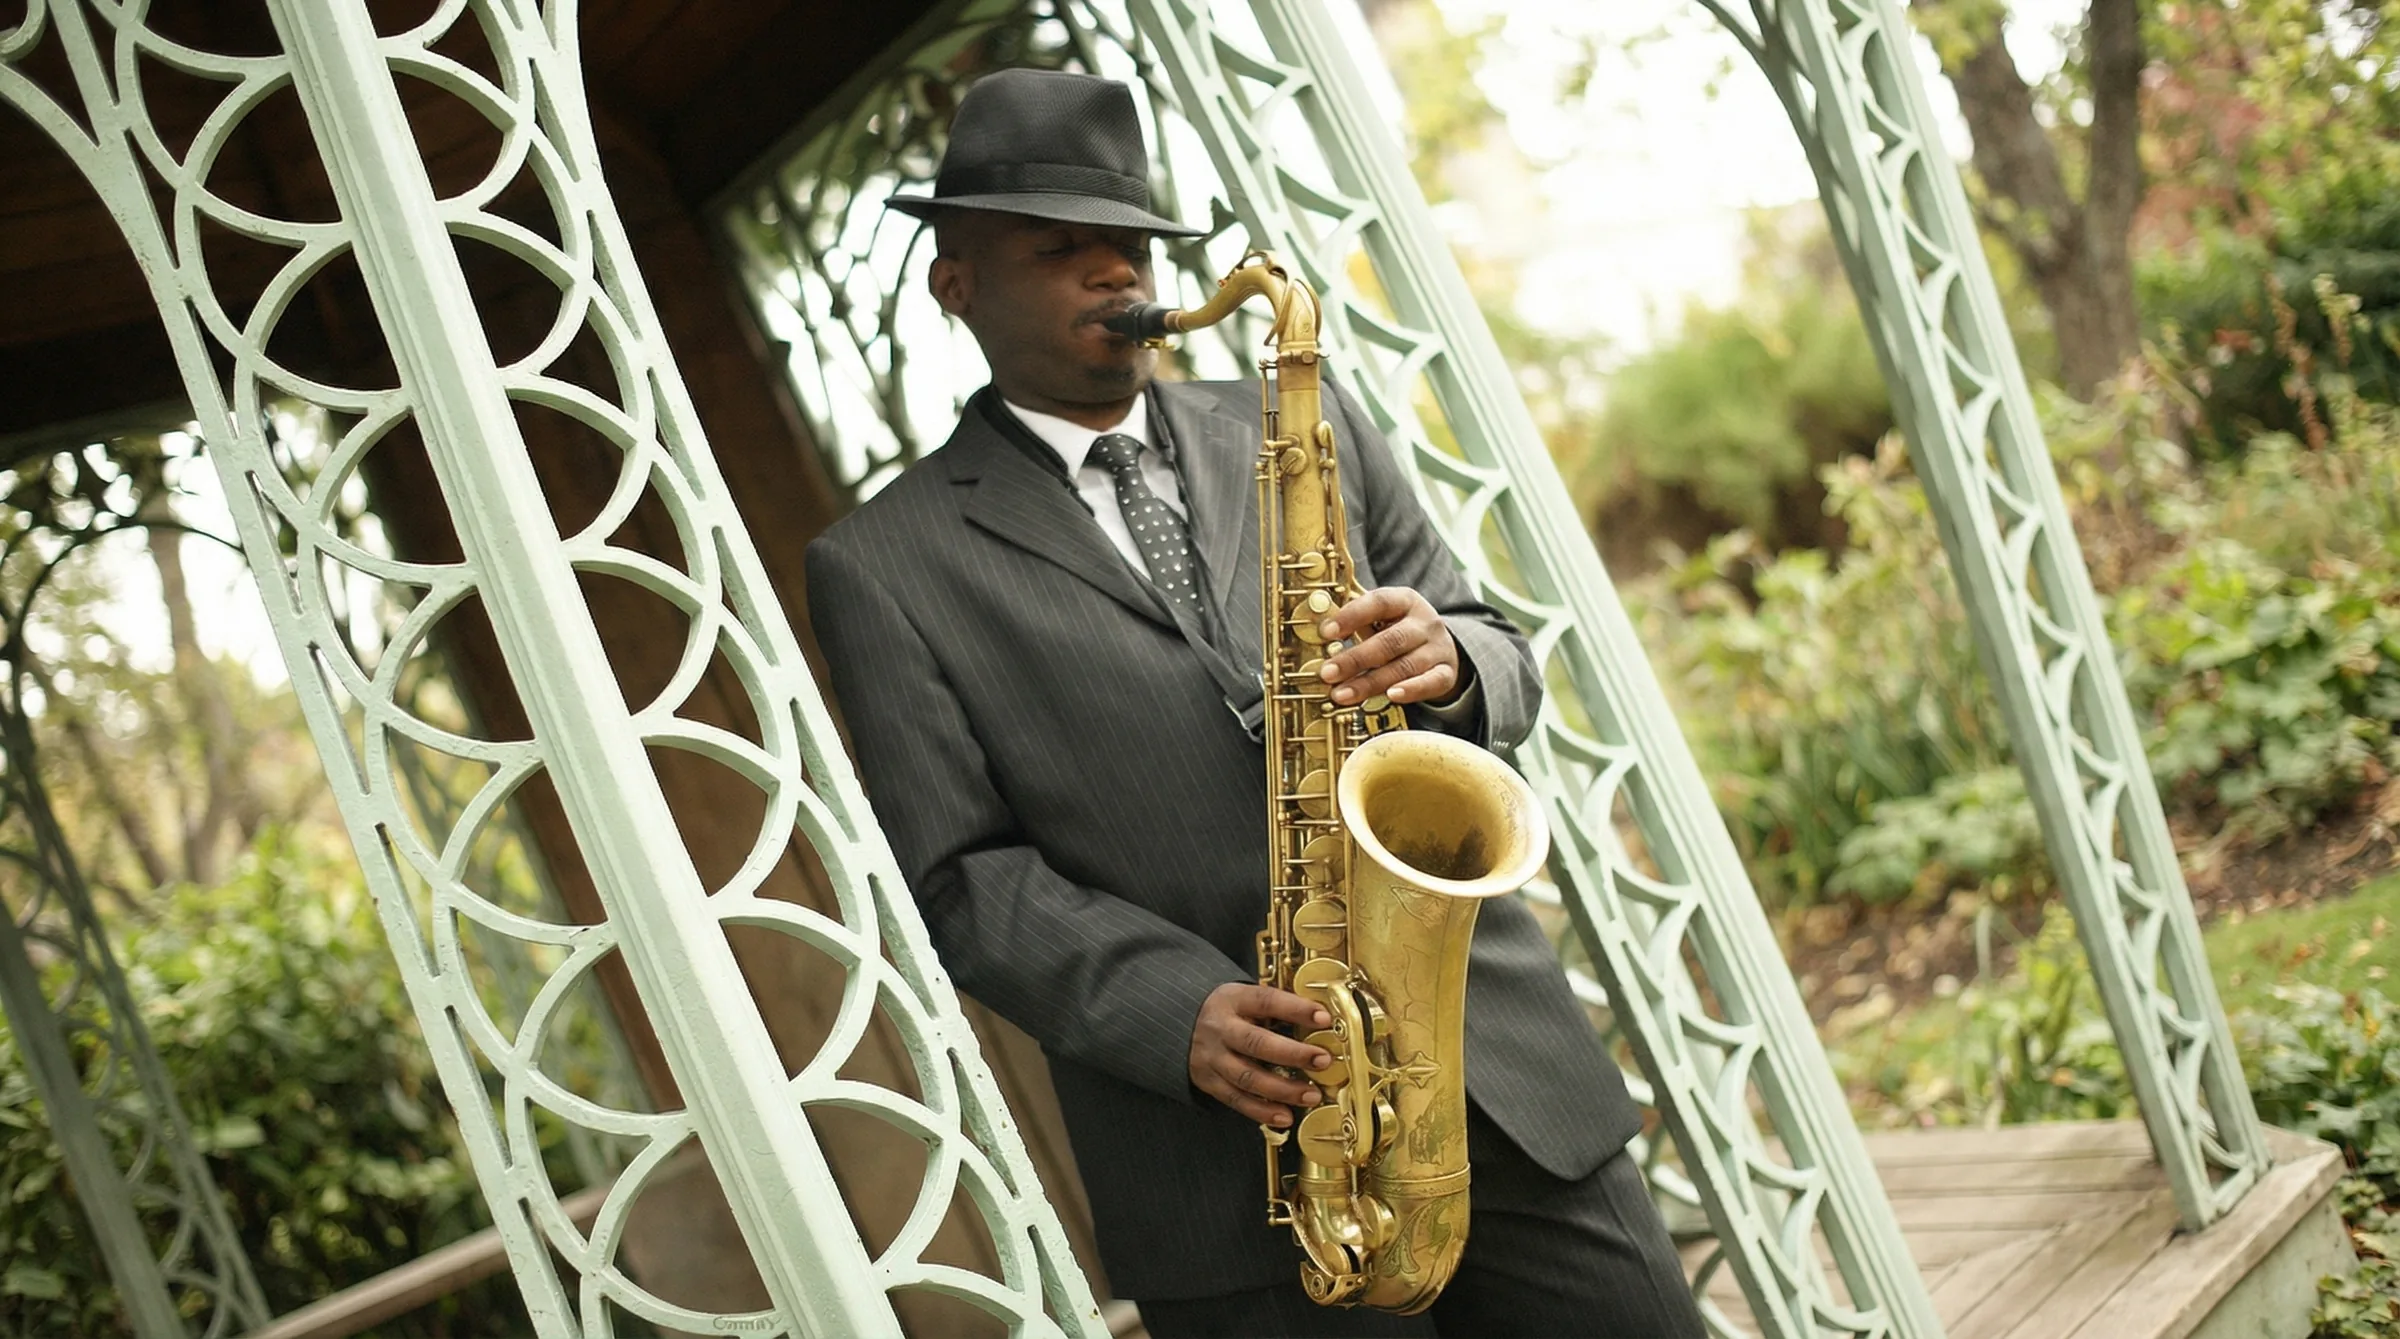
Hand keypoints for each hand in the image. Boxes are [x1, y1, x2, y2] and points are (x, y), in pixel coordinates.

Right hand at [1189, 983, 1332, 1127]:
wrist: (1179, 1023)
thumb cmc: (1228, 1011)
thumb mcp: (1246, 998)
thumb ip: (1276, 1008)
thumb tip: (1320, 1019)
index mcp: (1233, 1000)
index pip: (1266, 1001)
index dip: (1296, 1009)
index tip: (1323, 1018)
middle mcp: (1220, 1029)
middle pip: (1256, 1043)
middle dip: (1293, 1054)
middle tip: (1322, 1060)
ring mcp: (1212, 1057)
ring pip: (1247, 1077)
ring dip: (1283, 1090)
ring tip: (1311, 1095)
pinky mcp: (1208, 1081)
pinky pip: (1236, 1100)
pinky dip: (1262, 1111)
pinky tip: (1285, 1116)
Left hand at [1317, 586, 1460, 705]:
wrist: (1442, 648)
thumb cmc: (1400, 631)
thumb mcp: (1382, 619)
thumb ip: (1356, 624)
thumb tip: (1319, 638)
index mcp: (1405, 600)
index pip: (1379, 602)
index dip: (1352, 616)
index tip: (1326, 632)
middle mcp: (1424, 622)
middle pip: (1390, 641)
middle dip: (1355, 659)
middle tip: (1327, 673)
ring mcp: (1438, 648)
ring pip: (1404, 666)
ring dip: (1370, 683)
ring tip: (1341, 694)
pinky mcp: (1446, 673)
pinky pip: (1430, 682)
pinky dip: (1411, 690)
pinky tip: (1390, 695)